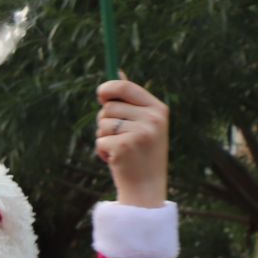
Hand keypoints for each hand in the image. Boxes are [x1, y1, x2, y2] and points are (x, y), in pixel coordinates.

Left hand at [95, 79, 168, 207]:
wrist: (147, 187)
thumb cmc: (141, 153)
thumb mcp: (144, 124)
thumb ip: (131, 101)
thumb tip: (117, 71)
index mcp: (159, 109)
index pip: (126, 87)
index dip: (108, 88)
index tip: (100, 94)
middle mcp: (153, 119)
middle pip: (109, 106)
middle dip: (106, 120)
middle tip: (119, 136)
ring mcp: (140, 132)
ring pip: (102, 123)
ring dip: (104, 137)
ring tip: (120, 149)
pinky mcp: (124, 146)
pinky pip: (99, 139)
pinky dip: (101, 151)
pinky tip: (116, 160)